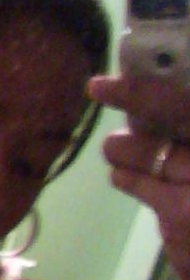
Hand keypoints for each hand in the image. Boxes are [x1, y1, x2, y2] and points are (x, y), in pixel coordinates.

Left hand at [90, 73, 189, 279]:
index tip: (130, 67)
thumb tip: (144, 107)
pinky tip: (120, 175)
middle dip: (137, 94)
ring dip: (125, 147)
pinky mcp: (185, 211)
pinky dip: (126, 177)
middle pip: (181, 109)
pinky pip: (140, 182)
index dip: (161, 82)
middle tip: (99, 86)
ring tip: (114, 148)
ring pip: (154, 148)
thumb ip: (186, 136)